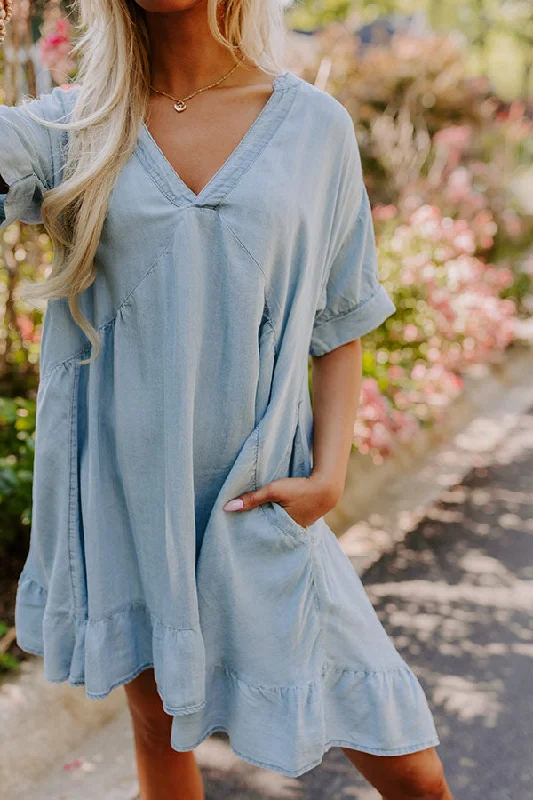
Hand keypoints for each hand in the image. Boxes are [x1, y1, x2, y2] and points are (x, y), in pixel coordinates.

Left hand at [222, 472, 341, 528]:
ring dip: (270, 525)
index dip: (250, 534)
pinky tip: (273, 517)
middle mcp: (292, 533)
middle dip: (259, 532)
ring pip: (279, 529)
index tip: (237, 534)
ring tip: (254, 525)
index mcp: (284, 530)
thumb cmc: (300, 488)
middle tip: (241, 531)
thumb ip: (252, 499)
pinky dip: (280, 521)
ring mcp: (300, 528)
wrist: (327, 485)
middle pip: (270, 534)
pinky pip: (288, 524)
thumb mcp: (274, 490)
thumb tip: (226, 507)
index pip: (262, 536)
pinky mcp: (304, 520)